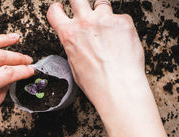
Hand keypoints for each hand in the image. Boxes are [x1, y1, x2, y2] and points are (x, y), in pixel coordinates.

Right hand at [47, 0, 149, 117]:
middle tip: (82, 8)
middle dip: (78, 2)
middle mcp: (85, 23)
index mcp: (69, 35)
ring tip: (107, 28)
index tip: (60, 8)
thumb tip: (78, 42)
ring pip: (101, 3)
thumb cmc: (96, 82)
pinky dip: (120, 27)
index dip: (57, 9)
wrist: (118, 86)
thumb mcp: (74, 65)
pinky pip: (120, 18)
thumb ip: (74, 46)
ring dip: (102, 12)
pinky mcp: (123, 21)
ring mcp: (105, 19)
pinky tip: (121, 41)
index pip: (54, 12)